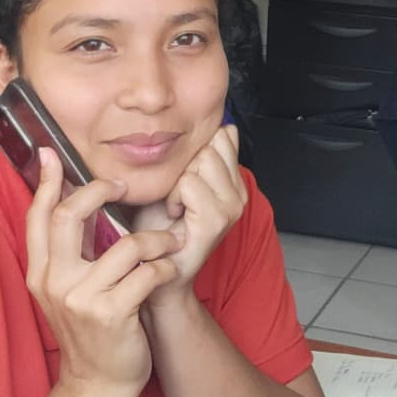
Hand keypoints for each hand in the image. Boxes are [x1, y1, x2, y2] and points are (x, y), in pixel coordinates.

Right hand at [25, 148, 183, 394]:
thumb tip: (75, 200)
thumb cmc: (92, 329)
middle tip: (123, 186)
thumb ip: (69, 251)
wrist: (97, 385)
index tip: (52, 153)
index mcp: (41, 272)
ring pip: (126, 245)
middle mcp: (54, 282)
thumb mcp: (68, 289)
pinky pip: (147, 274)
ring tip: (168, 244)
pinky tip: (167, 274)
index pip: (38, 216)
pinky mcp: (111, 314)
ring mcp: (81, 299)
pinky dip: (164, 269)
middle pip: (71, 215)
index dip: (47, 182)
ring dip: (156, 240)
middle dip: (101, 191)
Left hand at [134, 125, 246, 303]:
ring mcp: (231, 208)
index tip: (187, 178)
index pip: (224, 137)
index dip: (196, 151)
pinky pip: (189, 184)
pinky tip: (175, 215)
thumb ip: (201, 157)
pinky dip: (174, 197)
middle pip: (211, 146)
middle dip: (186, 166)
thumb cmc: (161, 228)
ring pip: (201, 161)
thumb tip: (225, 126)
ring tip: (176, 206)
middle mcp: (239, 195)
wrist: (157, 270)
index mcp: (234, 183)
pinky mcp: (216, 220)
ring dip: (178, 183)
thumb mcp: (180, 182)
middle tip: (179, 196)